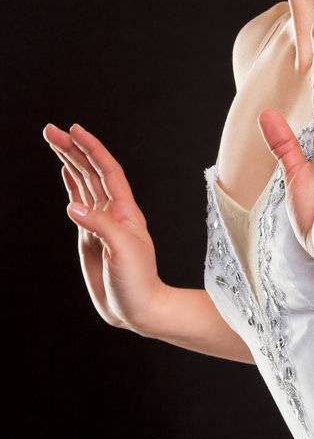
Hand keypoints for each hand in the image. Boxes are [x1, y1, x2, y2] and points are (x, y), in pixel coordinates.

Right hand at [43, 121, 167, 330]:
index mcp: (125, 212)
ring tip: (54, 140)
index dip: (92, 149)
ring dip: (69, 161)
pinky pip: (79, 203)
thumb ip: (100, 226)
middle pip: (91, 172)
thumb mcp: (123, 252)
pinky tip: (65, 171)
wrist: (138, 308)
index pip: (107, 171)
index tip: (74, 130)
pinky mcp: (90, 236)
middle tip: (50, 129)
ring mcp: (101, 222)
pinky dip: (71, 184)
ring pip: (83, 184)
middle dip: (72, 149)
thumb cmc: (137, 282)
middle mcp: (114, 212)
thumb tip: (72, 205)